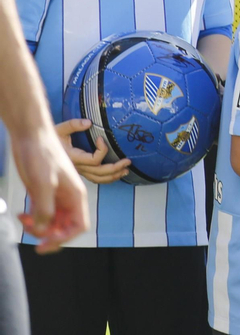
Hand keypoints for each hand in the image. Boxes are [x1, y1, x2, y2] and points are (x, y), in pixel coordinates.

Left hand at [11, 126, 87, 251]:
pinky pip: (40, 214)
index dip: (65, 238)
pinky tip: (20, 215)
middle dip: (49, 234)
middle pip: (64, 227)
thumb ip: (45, 208)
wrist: (30, 135)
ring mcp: (54, 196)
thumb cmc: (41, 154)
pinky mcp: (41, 193)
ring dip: (38, 228)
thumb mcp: (43, 183)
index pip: (79, 225)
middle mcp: (67, 198)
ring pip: (51, 222)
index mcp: (75, 195)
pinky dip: (31, 220)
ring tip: (23, 221)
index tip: (46, 243)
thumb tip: (44, 230)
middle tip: (32, 234)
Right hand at [55, 119, 131, 184]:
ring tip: (125, 170)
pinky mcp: (80, 171)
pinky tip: (115, 174)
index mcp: (73, 158)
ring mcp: (78, 171)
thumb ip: (73, 125)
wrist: (38, 148)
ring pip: (98, 179)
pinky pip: (94, 178)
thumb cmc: (49, 137)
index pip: (93, 160)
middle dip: (115, 168)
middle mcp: (77, 167)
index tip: (101, 138)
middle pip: (99, 172)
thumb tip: (89, 122)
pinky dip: (106, 178)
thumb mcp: (59, 129)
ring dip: (113, 176)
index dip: (102, 150)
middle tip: (128, 161)